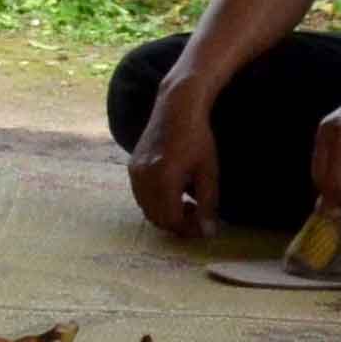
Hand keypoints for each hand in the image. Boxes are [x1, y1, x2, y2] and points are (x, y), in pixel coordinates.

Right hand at [127, 76, 221, 239]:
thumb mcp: (208, 172)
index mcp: (164, 178)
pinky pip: (142, 196)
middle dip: (178, 224)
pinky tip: (175, 192)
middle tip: (198, 219)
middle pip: (157, 218)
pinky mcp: (132, 167)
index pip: (172, 219)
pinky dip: (157, 202)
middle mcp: (144, 177)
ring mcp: (135, 172)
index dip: (189, 229)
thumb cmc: (198, 138)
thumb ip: (207, 204)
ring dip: (166, 214)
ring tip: (188, 205)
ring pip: (147, 209)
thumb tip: (208, 233)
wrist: (176, 108)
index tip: (204, 228)